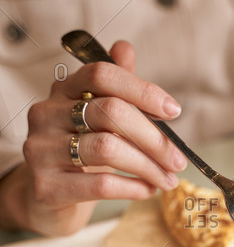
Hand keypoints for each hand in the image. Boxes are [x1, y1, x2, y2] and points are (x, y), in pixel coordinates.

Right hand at [1, 41, 186, 235]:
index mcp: (63, 90)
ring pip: (108, 149)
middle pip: (111, 112)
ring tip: (168, 179)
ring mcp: (42, 150)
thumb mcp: (99, 120)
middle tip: (178, 160)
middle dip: (154, 138)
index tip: (174, 110)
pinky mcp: (46, 186)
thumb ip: (115, 88)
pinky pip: (101, 184)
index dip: (142, 90)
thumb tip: (125, 48)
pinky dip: (133, 188)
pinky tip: (147, 190)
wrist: (50, 198)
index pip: (102, 74)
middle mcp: (46, 115)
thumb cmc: (81, 153)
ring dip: (148, 167)